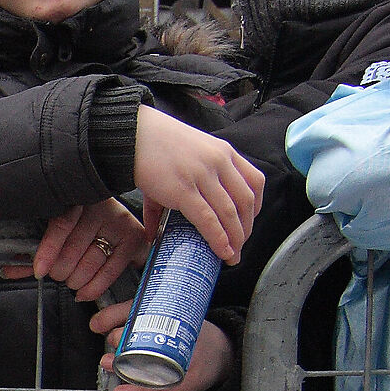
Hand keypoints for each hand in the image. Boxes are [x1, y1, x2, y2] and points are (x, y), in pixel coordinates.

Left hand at [0, 200, 144, 301]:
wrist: (109, 213)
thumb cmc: (75, 222)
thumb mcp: (50, 228)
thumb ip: (32, 248)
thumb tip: (10, 269)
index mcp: (76, 198)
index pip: (62, 225)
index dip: (48, 251)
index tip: (38, 270)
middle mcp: (100, 207)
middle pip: (74, 250)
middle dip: (60, 271)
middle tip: (58, 274)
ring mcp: (118, 221)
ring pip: (90, 262)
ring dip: (75, 280)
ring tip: (71, 280)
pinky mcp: (132, 237)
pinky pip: (110, 270)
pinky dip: (94, 287)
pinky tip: (83, 292)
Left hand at [91, 302, 232, 390]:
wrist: (223, 355)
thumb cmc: (191, 336)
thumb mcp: (170, 318)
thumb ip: (135, 317)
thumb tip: (97, 323)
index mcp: (174, 314)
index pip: (141, 308)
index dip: (115, 315)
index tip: (97, 324)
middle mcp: (179, 334)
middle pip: (145, 333)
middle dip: (121, 336)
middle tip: (111, 339)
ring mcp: (184, 358)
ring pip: (149, 360)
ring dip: (124, 362)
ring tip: (108, 362)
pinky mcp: (185, 380)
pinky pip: (159, 387)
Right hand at [132, 107, 264, 263]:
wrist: (133, 135)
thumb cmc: (154, 146)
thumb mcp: (182, 162)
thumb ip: (180, 192)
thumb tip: (155, 231)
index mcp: (224, 152)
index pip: (254, 182)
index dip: (256, 208)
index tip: (248, 223)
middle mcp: (219, 162)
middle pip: (246, 201)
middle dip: (246, 229)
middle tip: (240, 246)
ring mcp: (203, 175)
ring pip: (230, 213)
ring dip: (235, 239)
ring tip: (231, 254)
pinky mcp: (184, 190)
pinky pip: (208, 219)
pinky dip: (218, 238)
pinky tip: (221, 250)